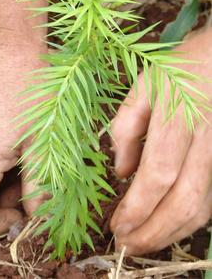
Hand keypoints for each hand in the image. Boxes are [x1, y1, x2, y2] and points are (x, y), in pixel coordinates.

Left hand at [110, 28, 211, 254]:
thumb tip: (121, 174)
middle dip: (155, 232)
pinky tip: (170, 226)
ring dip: (173, 233)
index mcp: (178, 120)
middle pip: (184, 200)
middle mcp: (205, 142)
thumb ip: (126, 128)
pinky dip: (191, 220)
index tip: (116, 226)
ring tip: (144, 243)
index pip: (157, 176)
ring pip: (204, 206)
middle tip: (127, 248)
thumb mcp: (142, 88)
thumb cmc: (177, 70)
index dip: (137, 208)